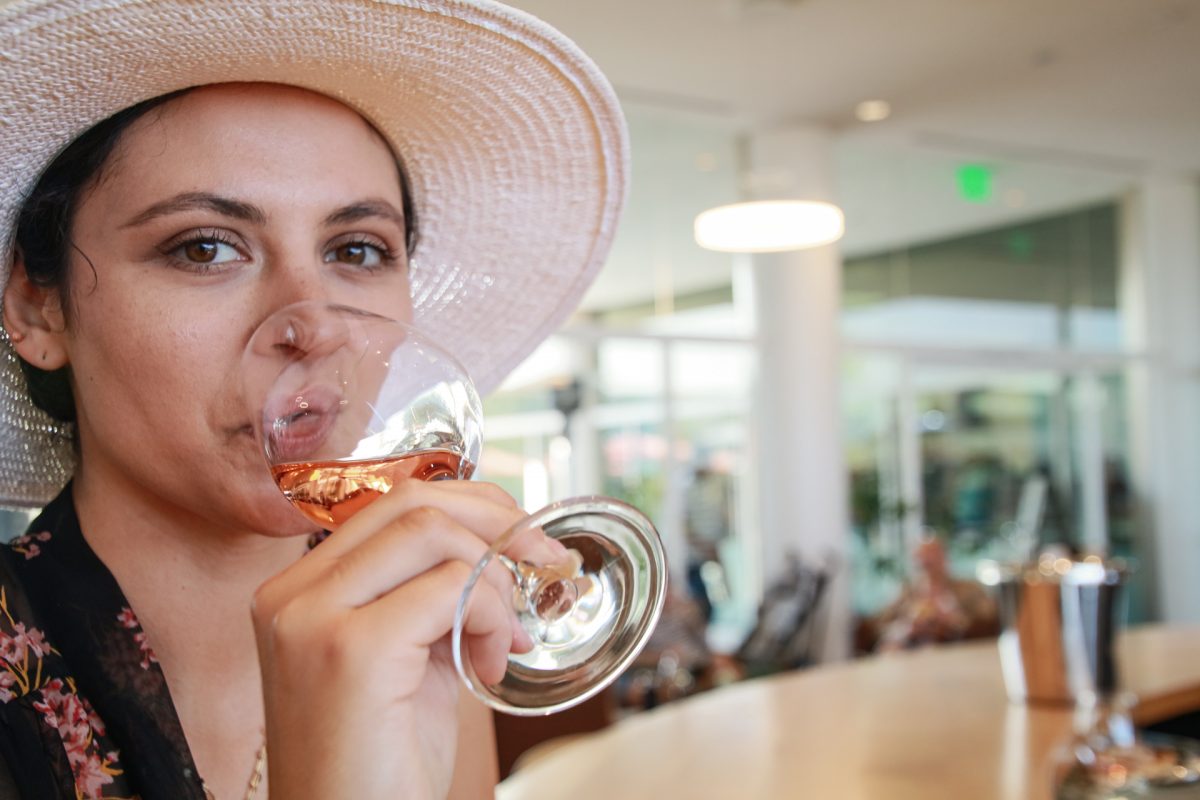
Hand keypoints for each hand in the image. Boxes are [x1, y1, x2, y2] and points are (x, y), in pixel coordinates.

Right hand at [252, 479, 554, 798]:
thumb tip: (495, 547)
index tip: (520, 539)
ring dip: (497, 583)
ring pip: (433, 534)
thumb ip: (426, 599)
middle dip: (497, 523)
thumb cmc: (380, 767)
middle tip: (543, 564)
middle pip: (411, 503)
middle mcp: (290, 596)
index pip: (390, 504)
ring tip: (505, 642)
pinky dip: (493, 617)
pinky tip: (490, 667)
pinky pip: (452, 588)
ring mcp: (312, 618)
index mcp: (297, 591)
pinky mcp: (351, 651)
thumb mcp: (404, 660)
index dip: (470, 507)